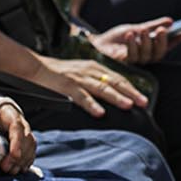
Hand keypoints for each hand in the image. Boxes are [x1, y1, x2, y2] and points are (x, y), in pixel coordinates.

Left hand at [0, 94, 35, 172]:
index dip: (18, 141)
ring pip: (29, 145)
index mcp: (5, 110)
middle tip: (7, 168)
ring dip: (23, 160)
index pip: (17, 125)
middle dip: (20, 154)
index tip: (13, 155)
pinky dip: (23, 162)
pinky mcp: (13, 141)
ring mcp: (16, 131)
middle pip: (26, 137)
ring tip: (11, 172)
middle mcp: (15, 120)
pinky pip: (25, 152)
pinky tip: (16, 170)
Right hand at [30, 55, 145, 117]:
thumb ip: (97, 81)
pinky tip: (100, 112)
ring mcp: (79, 79)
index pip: (118, 78)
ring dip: (116, 97)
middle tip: (144, 103)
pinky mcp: (67, 87)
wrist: (37, 67)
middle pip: (115, 82)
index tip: (144, 100)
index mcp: (95, 68)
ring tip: (128, 105)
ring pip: (102, 88)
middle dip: (131, 93)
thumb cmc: (61, 74)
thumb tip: (114, 96)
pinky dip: (92, 105)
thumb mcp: (83, 73)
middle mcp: (90, 71)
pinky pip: (82, 97)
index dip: (132, 88)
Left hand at [91, 19, 175, 66]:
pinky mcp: (124, 64)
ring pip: (146, 55)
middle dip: (162, 41)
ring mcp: (135, 62)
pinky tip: (130, 35)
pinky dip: (132, 45)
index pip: (167, 46)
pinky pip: (132, 56)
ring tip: (143, 30)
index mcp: (150, 49)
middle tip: (162, 30)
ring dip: (146, 42)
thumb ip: (152, 26)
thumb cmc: (117, 38)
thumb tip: (170, 21)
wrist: (98, 44)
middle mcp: (145, 58)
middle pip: (159, 53)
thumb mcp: (136, 28)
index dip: (176, 41)